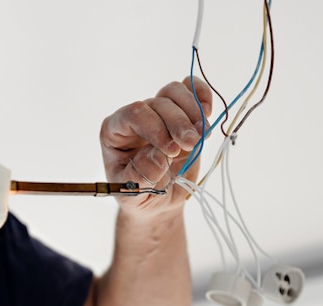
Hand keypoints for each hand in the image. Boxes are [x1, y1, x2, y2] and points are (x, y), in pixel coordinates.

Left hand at [100, 76, 211, 216]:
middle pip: (158, 103)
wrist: (156, 200)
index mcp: (115, 132)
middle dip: (178, 123)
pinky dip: (202, 95)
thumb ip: (141, 175)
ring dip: (192, 111)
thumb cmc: (138, 195)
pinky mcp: (180, 112)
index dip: (155, 127)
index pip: (134, 114)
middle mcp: (135, 117)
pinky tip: (208, 113)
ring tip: (201, 136)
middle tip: (191, 144)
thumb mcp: (132, 194)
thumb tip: (160, 155)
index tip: (172, 151)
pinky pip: (190, 88)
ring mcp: (158, 112)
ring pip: (173, 91)